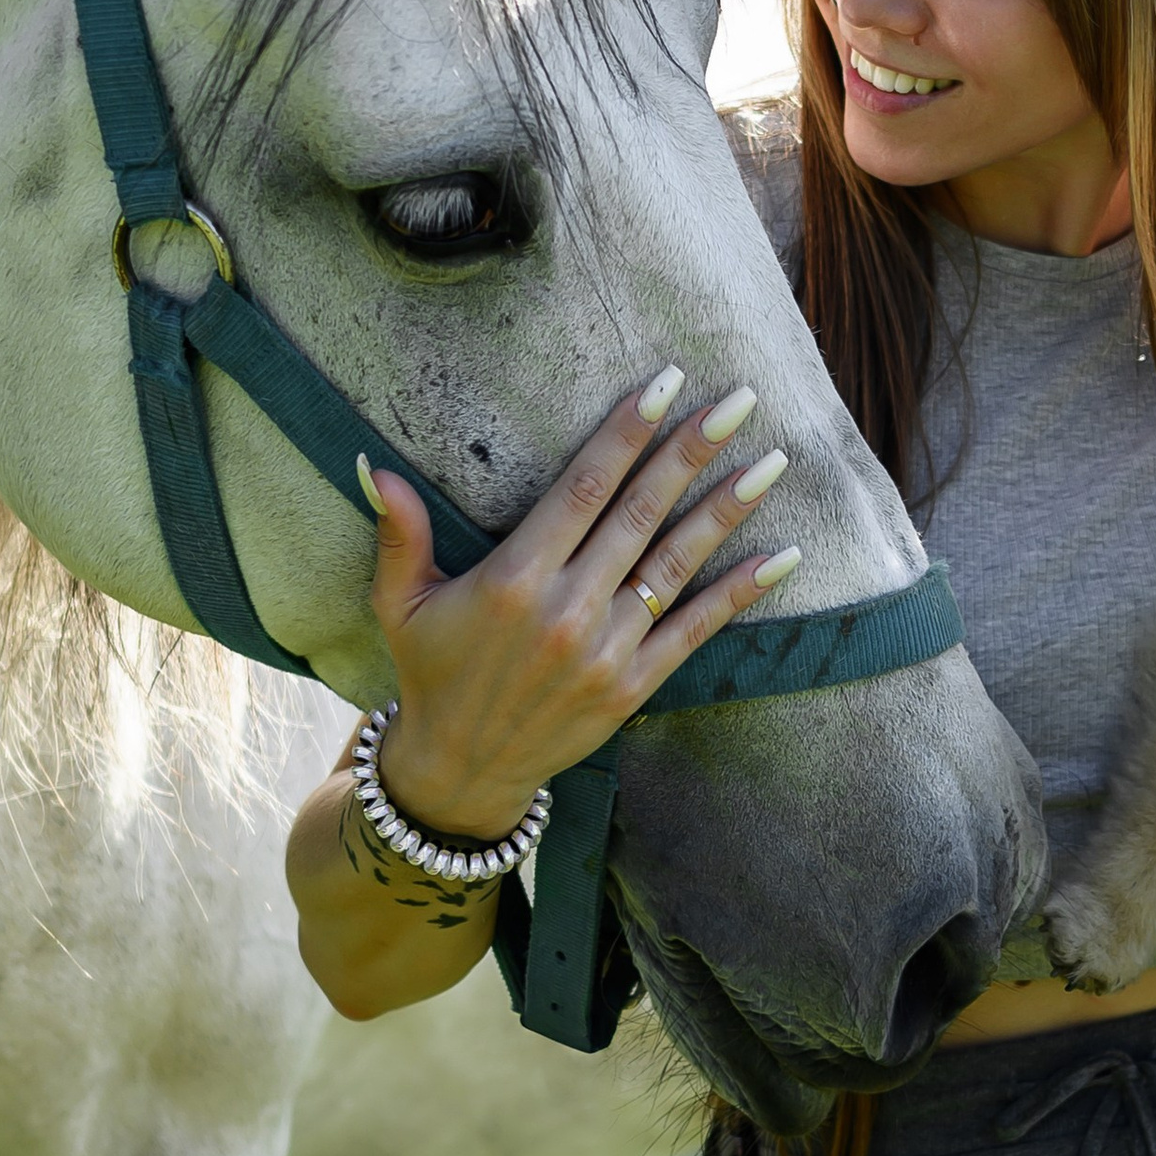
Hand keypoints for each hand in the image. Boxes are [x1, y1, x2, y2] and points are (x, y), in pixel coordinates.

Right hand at [362, 367, 801, 840]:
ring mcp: (605, 651)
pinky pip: (696, 630)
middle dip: (692, 451)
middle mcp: (566, 610)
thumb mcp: (400, 602)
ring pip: (676, 564)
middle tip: (740, 400)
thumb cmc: (430, 671)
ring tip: (772, 462)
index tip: (667, 385)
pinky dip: (741, 593)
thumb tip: (373, 465)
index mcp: (513, 578)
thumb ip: (399, 533)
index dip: (628, 432)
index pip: (584, 487)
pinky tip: (782, 556)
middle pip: (641, 513)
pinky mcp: (632, 687)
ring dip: (727, 509)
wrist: (459, 770)